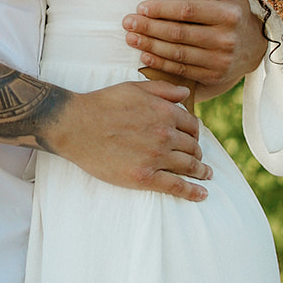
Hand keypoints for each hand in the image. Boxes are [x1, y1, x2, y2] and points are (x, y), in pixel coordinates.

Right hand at [48, 80, 210, 200]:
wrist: (76, 126)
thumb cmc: (102, 104)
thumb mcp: (134, 88)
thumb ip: (163, 90)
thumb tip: (186, 92)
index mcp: (164, 112)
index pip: (192, 125)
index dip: (195, 132)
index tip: (193, 139)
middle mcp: (165, 134)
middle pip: (193, 146)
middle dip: (197, 152)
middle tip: (197, 158)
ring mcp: (156, 157)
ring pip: (189, 166)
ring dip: (201, 171)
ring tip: (206, 175)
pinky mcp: (145, 177)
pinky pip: (177, 186)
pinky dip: (193, 192)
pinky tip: (202, 194)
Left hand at [121, 0, 267, 98]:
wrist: (253, 48)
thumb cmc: (234, 14)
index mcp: (228, 15)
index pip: (188, 11)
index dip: (162, 10)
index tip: (141, 7)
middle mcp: (225, 39)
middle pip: (179, 33)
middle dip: (149, 28)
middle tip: (128, 23)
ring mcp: (219, 60)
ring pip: (178, 53)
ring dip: (150, 46)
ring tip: (131, 39)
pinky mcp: (213, 76)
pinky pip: (182, 70)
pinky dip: (161, 64)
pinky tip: (145, 56)